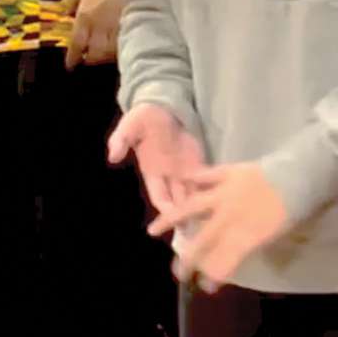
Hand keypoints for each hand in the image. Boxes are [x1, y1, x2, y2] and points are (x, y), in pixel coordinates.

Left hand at [60, 0, 125, 68]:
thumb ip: (71, 1)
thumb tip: (59, 13)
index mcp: (85, 16)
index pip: (76, 44)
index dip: (72, 58)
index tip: (70, 66)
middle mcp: (100, 26)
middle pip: (93, 53)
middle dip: (89, 59)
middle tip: (87, 60)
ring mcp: (118, 29)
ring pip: (109, 53)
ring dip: (105, 58)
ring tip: (103, 57)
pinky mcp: (135, 28)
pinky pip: (126, 46)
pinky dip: (121, 50)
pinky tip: (121, 49)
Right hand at [105, 104, 206, 220]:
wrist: (162, 106)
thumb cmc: (144, 118)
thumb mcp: (130, 126)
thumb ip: (121, 140)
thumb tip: (112, 157)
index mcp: (152, 172)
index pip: (160, 196)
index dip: (166, 208)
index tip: (174, 218)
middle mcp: (169, 176)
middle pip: (179, 202)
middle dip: (188, 217)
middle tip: (200, 230)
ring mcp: (186, 171)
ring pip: (195, 195)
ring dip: (203, 208)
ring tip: (215, 221)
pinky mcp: (199, 162)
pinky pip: (207, 180)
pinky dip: (214, 190)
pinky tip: (225, 198)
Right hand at [150, 163, 289, 291]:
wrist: (302, 175)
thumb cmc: (297, 208)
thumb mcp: (279, 234)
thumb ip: (253, 244)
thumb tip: (235, 255)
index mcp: (245, 234)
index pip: (222, 260)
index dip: (213, 275)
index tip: (206, 287)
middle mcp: (228, 216)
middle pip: (203, 241)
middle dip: (189, 259)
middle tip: (177, 273)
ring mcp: (224, 193)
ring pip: (192, 208)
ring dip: (171, 219)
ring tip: (153, 230)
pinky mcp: (228, 173)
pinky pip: (206, 176)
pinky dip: (194, 179)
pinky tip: (182, 181)